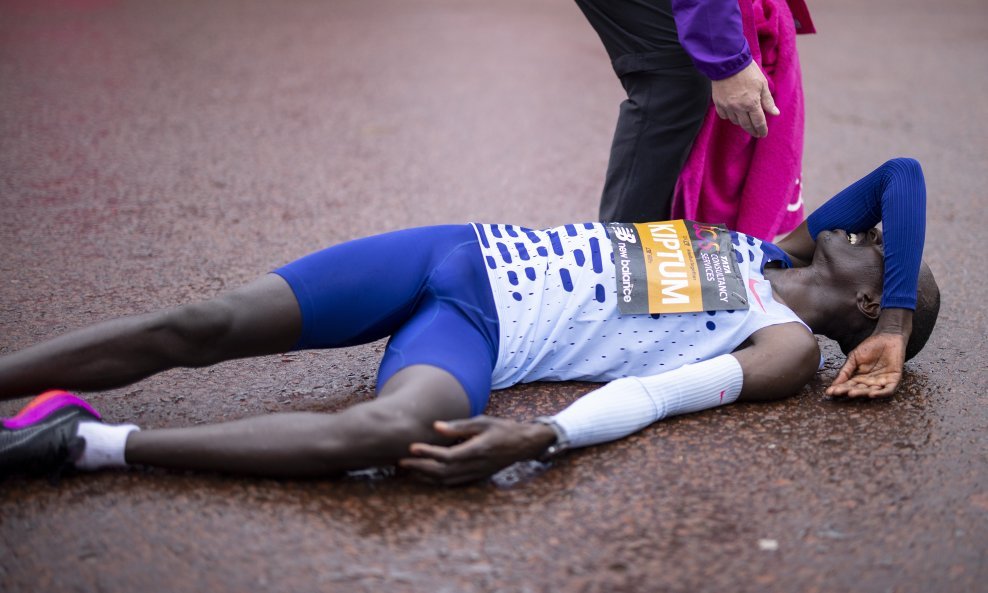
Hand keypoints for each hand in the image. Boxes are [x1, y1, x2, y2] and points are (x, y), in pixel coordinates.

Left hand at [398, 416, 555, 485]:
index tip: (412, 446)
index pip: (447, 456)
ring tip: (409, 467)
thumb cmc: (502, 429)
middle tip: (402, 460)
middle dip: (420, 467)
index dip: (428, 452)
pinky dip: (437, 480)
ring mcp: (477, 474)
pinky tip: (427, 474)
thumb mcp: (483, 422)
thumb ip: (459, 426)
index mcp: (478, 449)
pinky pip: (453, 482)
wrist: (524, 445)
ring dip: (426, 475)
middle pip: (443, 472)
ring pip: (446, 480)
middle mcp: (476, 465)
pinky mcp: (477, 477)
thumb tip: (436, 427)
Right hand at [710, 60, 778, 137]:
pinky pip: (724, 115)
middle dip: (752, 130)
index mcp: (752, 103)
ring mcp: (727, 106)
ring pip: (735, 121)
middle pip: (746, 125)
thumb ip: (768, 101)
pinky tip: (733, 113)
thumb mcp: (762, 84)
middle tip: (756, 133)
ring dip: (741, 123)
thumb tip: (775, 113)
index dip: (762, 130)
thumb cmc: (748, 71)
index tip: (763, 134)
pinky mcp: (718, 103)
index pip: (758, 122)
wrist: (727, 62)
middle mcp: (739, 108)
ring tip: (746, 121)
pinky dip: (729, 116)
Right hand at [826, 332, 906, 397]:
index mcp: (859, 377)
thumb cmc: (870, 346)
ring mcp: (882, 382)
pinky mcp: (894, 379)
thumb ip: (845, 370)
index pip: (848, 385)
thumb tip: (834, 384)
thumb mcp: (854, 357)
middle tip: (841, 392)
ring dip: (862, 394)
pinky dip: (881, 393)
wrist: (887, 336)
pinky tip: (872, 394)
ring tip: (852, 393)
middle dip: (850, 392)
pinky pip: (888, 390)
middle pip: (859, 390)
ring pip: (872, 392)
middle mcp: (870, 382)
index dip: (839, 389)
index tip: (830, 391)